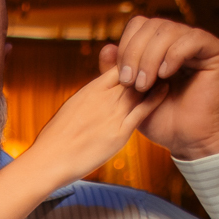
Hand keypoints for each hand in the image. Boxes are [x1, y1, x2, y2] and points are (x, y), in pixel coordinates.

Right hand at [27, 69, 168, 185]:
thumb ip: (85, 102)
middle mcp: (102, 98)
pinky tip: (165, 89)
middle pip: (132, 73)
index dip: (132, 62)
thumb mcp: (69, 111)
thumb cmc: (54, 141)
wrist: (48, 160)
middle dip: (147, 66)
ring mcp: (111, 114)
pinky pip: (142, 110)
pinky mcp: (119, 132)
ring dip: (154, 77)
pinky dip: (155, 97)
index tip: (143, 62)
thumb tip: (88, 102)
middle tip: (163, 59)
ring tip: (169, 69)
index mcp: (89, 90)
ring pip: (139, 87)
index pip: (118, 67)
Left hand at [99, 16, 218, 159]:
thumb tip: (106, 47)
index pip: (140, 25)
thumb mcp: (129, 96)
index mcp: (160, 46)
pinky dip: (174, 55)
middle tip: (131, 82)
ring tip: (145, 85)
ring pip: (169, 30)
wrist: (186, 141)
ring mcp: (199, 44)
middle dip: (135, 53)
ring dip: (150, 58)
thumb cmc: (160, 120)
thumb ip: (116, 73)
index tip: (121, 77)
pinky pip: (193, 39)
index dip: (127, 45)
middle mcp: (180, 40)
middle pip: (152, 24)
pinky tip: (165, 75)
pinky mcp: (216, 51)